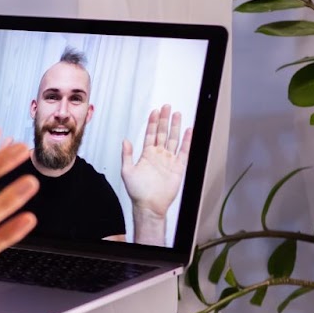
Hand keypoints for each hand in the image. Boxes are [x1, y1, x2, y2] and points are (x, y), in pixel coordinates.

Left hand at [121, 105, 190, 242]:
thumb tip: (125, 140)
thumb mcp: (127, 171)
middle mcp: (159, 155)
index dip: (153, 122)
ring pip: (173, 139)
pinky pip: (183, 151)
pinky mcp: (178, 167)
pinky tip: (188, 131)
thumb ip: (127, 155)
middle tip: (167, 107)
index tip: (155, 111)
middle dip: (164, 120)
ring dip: (175, 127)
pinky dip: (186, 141)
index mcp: (147, 154)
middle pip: (163, 133)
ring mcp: (169, 160)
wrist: (150, 205)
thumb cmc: (138, 192)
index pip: (151, 134)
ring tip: (177, 114)